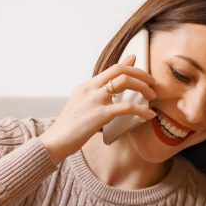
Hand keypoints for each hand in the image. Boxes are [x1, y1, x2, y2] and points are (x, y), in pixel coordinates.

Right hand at [38, 55, 158, 163]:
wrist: (54, 142)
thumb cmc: (67, 130)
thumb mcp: (78, 108)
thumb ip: (93, 101)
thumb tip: (109, 100)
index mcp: (85, 86)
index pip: (111, 69)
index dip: (128, 64)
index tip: (138, 63)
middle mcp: (90, 89)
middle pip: (120, 70)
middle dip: (140, 73)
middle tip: (152, 82)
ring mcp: (94, 100)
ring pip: (124, 82)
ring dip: (143, 87)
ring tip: (152, 96)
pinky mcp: (100, 114)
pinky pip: (126, 108)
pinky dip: (141, 110)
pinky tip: (148, 116)